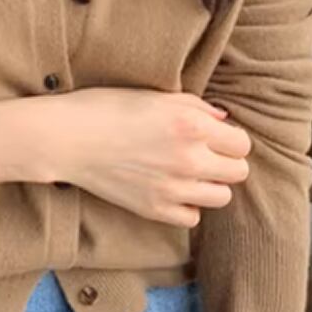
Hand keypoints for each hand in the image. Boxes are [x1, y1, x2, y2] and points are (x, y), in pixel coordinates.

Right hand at [45, 88, 250, 227]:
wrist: (68, 137)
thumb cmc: (107, 107)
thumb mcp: (155, 95)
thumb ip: (196, 107)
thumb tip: (223, 121)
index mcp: (192, 126)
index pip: (242, 144)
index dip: (230, 139)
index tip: (214, 136)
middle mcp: (189, 160)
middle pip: (238, 172)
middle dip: (225, 161)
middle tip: (203, 153)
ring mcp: (173, 188)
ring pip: (221, 197)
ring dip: (210, 185)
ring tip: (188, 172)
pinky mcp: (155, 209)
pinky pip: (192, 217)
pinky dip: (187, 205)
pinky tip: (171, 189)